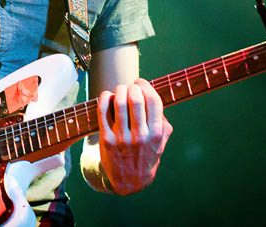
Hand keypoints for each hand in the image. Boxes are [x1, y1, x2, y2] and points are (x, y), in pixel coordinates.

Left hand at [97, 78, 172, 194]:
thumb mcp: (160, 144)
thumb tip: (154, 100)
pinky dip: (104, 98)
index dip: (146, 86)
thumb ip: (162, 124)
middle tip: (129, 87)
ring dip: (118, 90)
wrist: (129, 181)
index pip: (153, 101)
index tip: (141, 83)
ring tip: (119, 90)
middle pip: (136, 98)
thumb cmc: (145, 157)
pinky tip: (107, 96)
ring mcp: (122, 138)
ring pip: (118, 103)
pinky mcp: (107, 140)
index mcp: (155, 134)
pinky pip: (102, 112)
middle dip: (131, 87)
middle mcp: (140, 136)